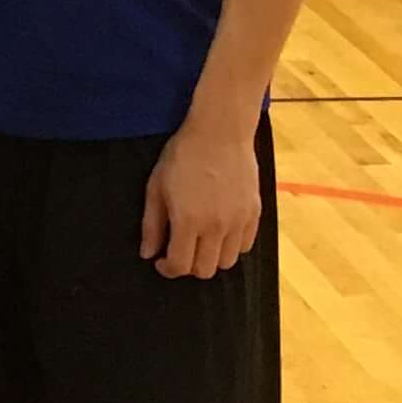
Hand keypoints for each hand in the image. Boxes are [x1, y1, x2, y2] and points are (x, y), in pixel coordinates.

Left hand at [140, 116, 260, 278]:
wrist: (220, 131)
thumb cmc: (183, 156)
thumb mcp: (156, 187)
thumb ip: (152, 224)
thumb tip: (148, 253)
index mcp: (189, 220)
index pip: (180, 265)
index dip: (167, 269)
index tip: (161, 261)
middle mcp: (216, 226)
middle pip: (205, 270)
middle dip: (188, 267)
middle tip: (179, 251)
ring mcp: (238, 221)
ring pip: (227, 262)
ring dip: (211, 259)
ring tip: (200, 242)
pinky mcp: (254, 212)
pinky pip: (246, 245)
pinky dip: (232, 246)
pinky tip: (220, 232)